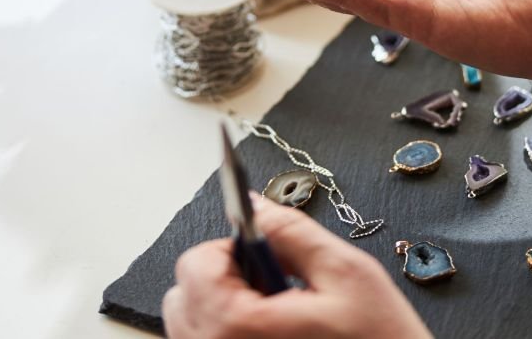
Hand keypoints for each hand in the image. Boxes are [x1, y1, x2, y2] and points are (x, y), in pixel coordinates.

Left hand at [162, 196, 429, 338]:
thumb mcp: (347, 275)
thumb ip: (293, 232)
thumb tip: (257, 205)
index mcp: (237, 325)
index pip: (196, 263)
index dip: (233, 249)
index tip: (269, 258)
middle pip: (184, 293)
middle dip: (225, 279)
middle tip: (277, 290)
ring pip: (191, 324)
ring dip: (222, 308)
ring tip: (276, 317)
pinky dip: (227, 334)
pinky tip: (272, 337)